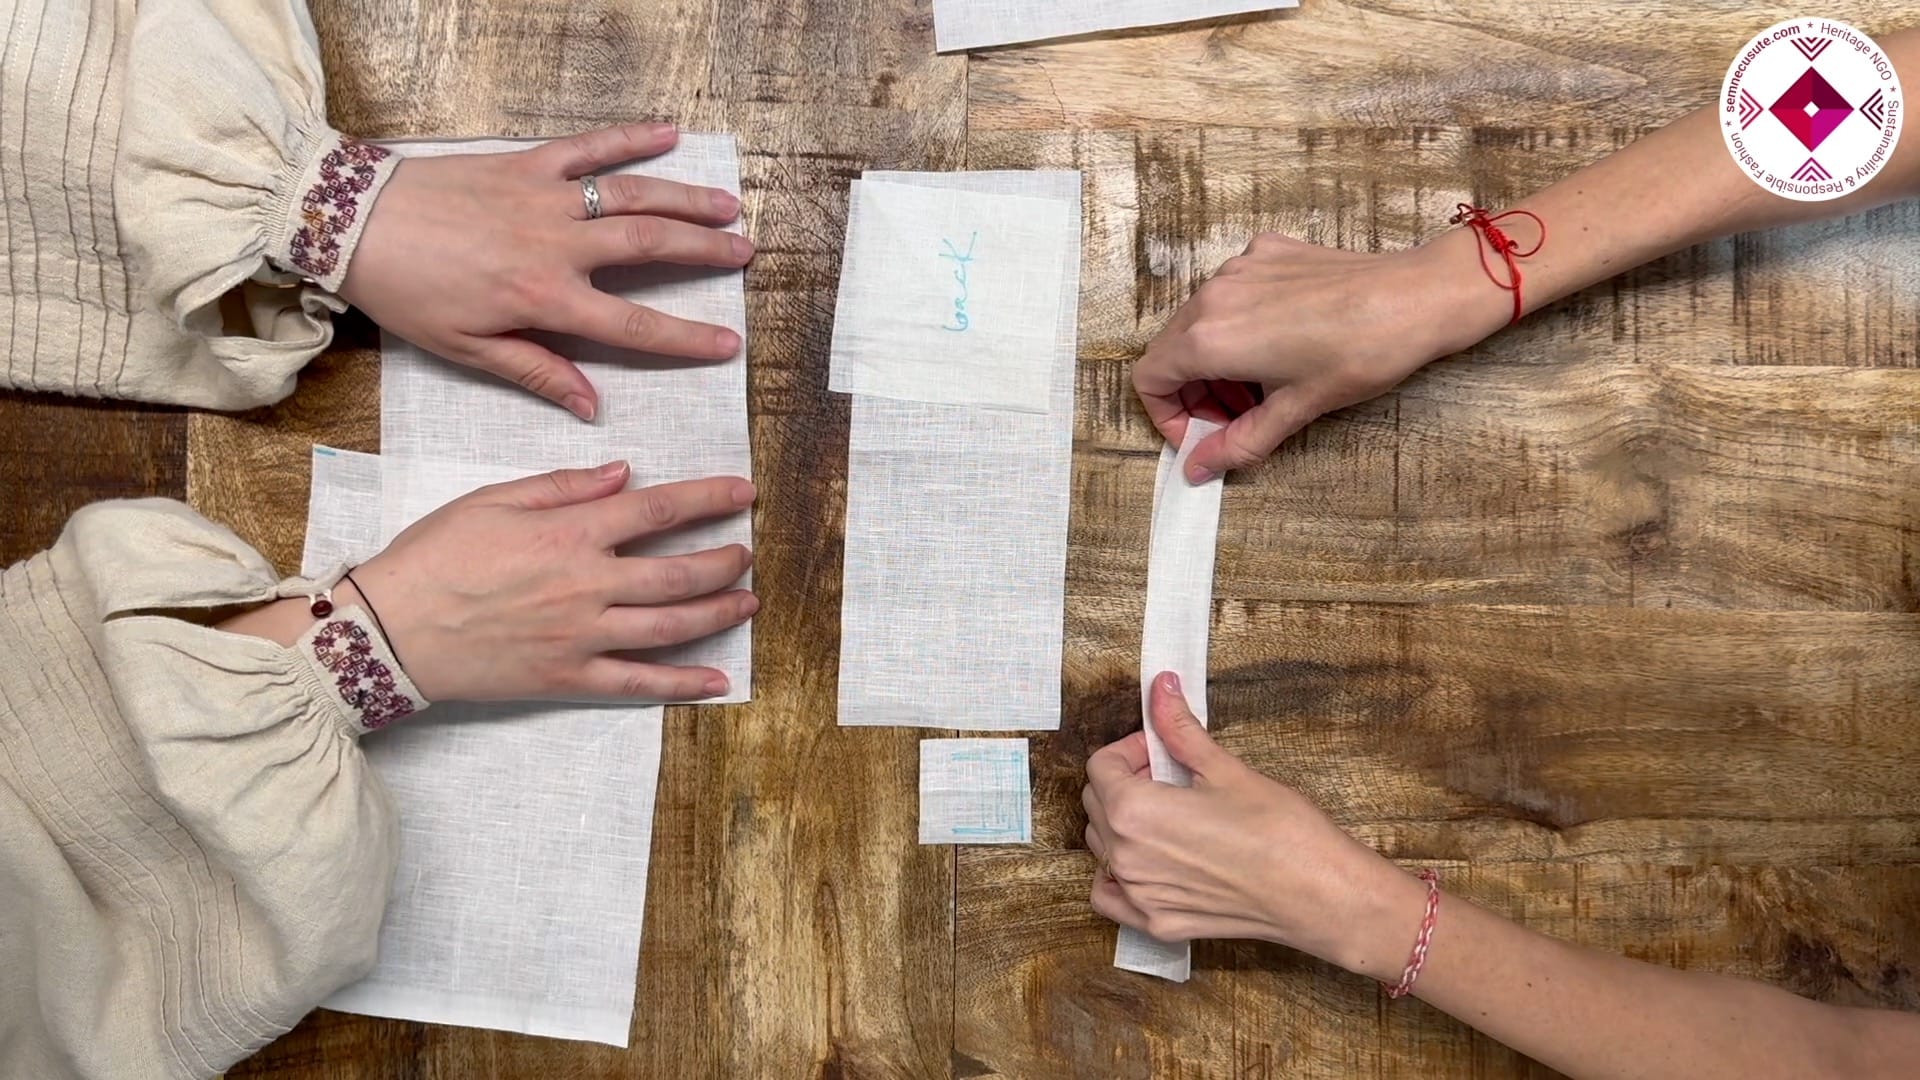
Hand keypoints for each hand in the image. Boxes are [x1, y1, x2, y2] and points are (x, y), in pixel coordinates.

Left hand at [340, 123, 752, 420]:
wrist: (352, 224)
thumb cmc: (407, 292)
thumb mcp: (467, 349)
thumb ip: (537, 372)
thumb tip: (591, 406)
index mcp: (543, 300)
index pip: (632, 327)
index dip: (685, 339)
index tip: (727, 344)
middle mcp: (555, 246)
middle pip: (650, 248)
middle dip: (704, 253)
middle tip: (746, 254)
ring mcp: (544, 198)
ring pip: (632, 196)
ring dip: (685, 200)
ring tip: (727, 207)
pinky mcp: (524, 163)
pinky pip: (588, 149)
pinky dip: (629, 138)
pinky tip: (669, 133)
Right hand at [347, 462, 755, 702]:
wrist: (389, 629)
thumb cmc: (434, 557)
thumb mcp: (492, 499)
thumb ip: (563, 485)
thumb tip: (623, 473)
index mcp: (569, 533)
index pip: (657, 509)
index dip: (708, 499)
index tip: (742, 493)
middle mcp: (587, 584)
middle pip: (678, 572)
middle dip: (724, 560)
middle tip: (748, 550)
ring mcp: (582, 636)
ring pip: (671, 626)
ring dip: (718, 613)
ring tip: (748, 602)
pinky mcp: (569, 677)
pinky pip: (638, 682)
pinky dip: (682, 684)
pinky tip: (718, 681)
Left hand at [1083, 672, 1426, 975]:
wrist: (1319, 893)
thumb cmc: (1281, 831)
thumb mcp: (1226, 768)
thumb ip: (1179, 729)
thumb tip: (1160, 687)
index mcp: (1134, 812)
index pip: (1101, 767)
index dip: (1131, 749)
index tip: (1160, 750)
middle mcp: (1125, 857)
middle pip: (1097, 805)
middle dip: (1126, 781)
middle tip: (1170, 776)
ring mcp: (1139, 896)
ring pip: (1104, 847)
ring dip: (1123, 823)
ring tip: (1170, 815)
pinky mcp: (1158, 923)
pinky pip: (1111, 896)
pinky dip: (1116, 876)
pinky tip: (1149, 861)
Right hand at [1133, 229, 1507, 481]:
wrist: (1416, 297)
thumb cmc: (1361, 352)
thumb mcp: (1295, 410)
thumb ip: (1238, 443)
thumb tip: (1199, 469)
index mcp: (1210, 338)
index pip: (1150, 378)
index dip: (1165, 415)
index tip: (1199, 434)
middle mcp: (1214, 294)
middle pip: (1172, 350)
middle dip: (1194, 392)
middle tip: (1235, 419)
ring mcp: (1240, 267)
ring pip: (1201, 321)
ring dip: (1218, 361)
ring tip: (1263, 386)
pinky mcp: (1267, 252)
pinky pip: (1233, 293)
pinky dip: (1242, 324)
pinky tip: (1284, 342)